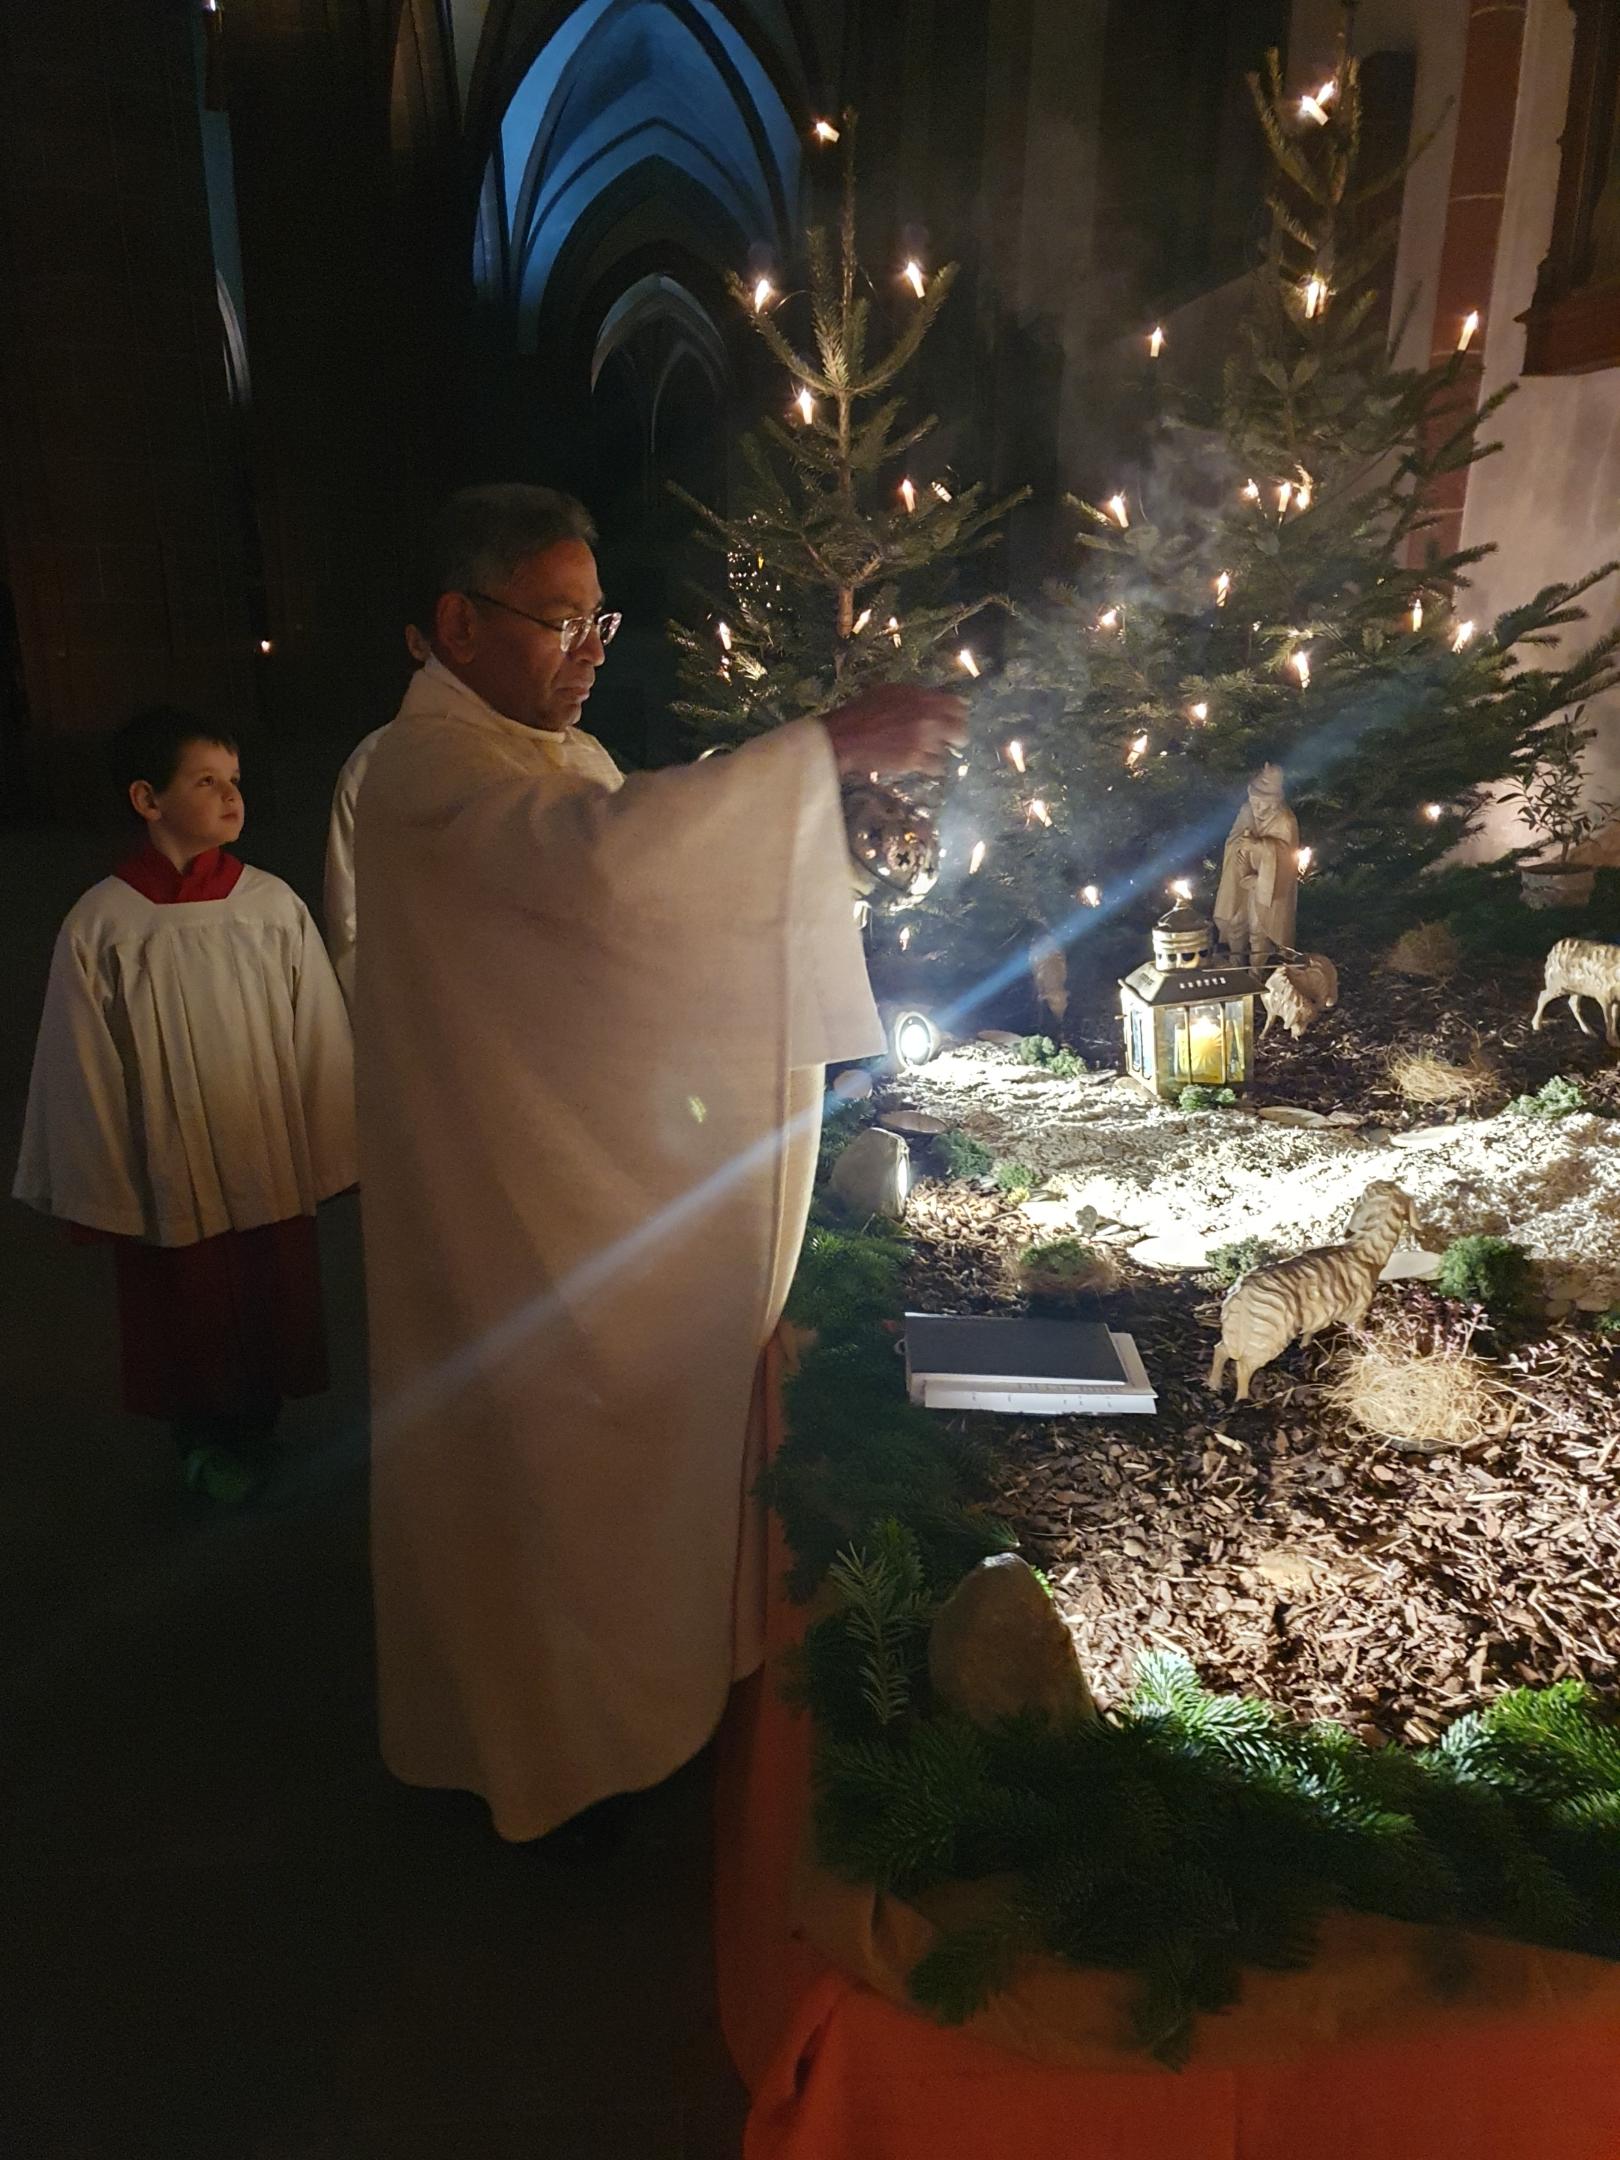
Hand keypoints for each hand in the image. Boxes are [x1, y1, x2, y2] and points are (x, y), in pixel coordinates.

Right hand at [820, 685, 965, 780]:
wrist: (846, 736)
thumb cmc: (864, 711)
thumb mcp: (892, 693)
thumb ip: (919, 697)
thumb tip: (941, 701)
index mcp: (924, 698)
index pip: (959, 706)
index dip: (958, 715)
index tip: (953, 721)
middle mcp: (929, 719)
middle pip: (961, 732)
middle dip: (955, 738)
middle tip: (947, 742)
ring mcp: (924, 741)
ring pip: (946, 752)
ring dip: (937, 753)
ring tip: (923, 753)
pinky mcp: (916, 761)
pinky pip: (935, 767)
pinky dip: (929, 767)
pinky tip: (918, 764)